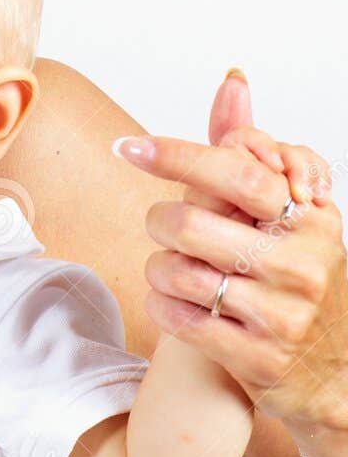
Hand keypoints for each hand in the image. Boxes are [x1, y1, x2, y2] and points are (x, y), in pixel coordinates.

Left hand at [115, 72, 347, 456]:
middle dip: (160, 222)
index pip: (237, 171)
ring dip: (158, 269)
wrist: (331, 374)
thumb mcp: (286, 214)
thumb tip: (232, 82)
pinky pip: (178, 318)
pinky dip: (163, 306)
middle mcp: (302, 264)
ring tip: (175, 272)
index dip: (177, 155)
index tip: (129, 146)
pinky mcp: (259, 357)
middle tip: (164, 228)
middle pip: (190, 222)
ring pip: (175, 272)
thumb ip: (250, 151)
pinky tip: (176, 303)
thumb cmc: (294, 279)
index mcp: (311, 219)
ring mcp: (284, 313)